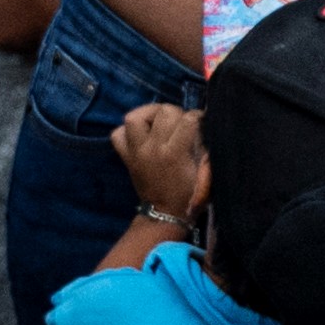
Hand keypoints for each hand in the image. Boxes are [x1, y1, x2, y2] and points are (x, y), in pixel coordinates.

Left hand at [109, 100, 211, 241]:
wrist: (164, 214)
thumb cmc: (190, 193)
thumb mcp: (206, 172)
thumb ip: (205, 147)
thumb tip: (204, 125)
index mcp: (175, 153)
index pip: (188, 119)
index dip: (198, 116)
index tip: (201, 122)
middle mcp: (152, 148)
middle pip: (164, 111)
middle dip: (177, 113)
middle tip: (181, 124)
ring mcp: (136, 152)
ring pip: (134, 117)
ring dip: (148, 114)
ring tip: (158, 121)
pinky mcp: (125, 157)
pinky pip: (117, 135)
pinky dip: (127, 131)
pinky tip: (141, 134)